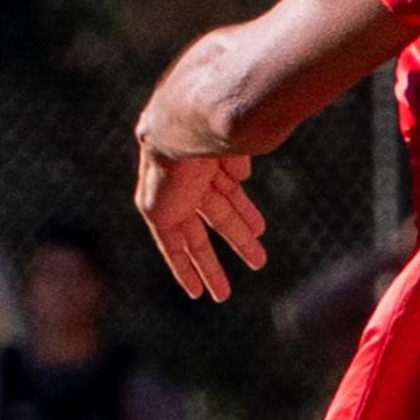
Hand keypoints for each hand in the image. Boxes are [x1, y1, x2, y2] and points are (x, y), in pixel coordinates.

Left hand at [135, 140, 265, 300]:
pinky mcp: (160, 212)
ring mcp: (174, 196)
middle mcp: (191, 179)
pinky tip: (196, 292)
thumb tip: (240, 178)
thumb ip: (236, 159)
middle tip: (259, 261)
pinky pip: (171, 246)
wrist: (182, 125)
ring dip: (212, 265)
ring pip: (197, 238)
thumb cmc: (215, 126)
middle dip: (239, 239)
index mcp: (211, 160)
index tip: (259, 229)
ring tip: (225, 294)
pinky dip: (183, 268)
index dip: (245, 212)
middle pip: (219, 216)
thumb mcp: (235, 145)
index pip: (230, 192)